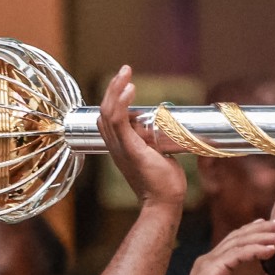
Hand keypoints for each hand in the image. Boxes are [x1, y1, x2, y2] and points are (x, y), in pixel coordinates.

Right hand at [97, 66, 187, 213]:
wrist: (164, 203)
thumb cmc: (164, 184)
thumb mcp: (158, 157)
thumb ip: (157, 144)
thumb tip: (169, 132)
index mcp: (120, 148)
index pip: (108, 118)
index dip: (112, 99)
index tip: (125, 83)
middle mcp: (115, 147)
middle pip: (104, 111)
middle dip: (112, 88)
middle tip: (125, 71)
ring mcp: (121, 148)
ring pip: (108, 112)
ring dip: (115, 89)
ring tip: (125, 74)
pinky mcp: (130, 150)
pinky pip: (119, 121)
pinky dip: (121, 103)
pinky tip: (129, 89)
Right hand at [163, 217, 274, 274]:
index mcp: (217, 266)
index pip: (239, 244)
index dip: (257, 234)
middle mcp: (212, 260)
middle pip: (240, 237)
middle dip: (263, 229)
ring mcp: (210, 263)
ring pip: (240, 242)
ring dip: (263, 236)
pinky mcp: (211, 269)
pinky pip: (236, 254)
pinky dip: (254, 250)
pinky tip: (270, 249)